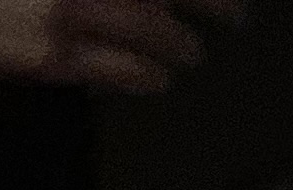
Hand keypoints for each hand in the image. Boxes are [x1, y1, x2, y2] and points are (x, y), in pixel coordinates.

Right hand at [0, 0, 241, 94]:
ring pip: (161, 36)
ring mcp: (74, 11)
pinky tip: (156, 78)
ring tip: (191, 53)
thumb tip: (146, 1)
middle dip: (217, 5)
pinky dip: (150, 76)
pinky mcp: (57, 56)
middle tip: (235, 17)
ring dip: (184, 47)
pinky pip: (129, 73)